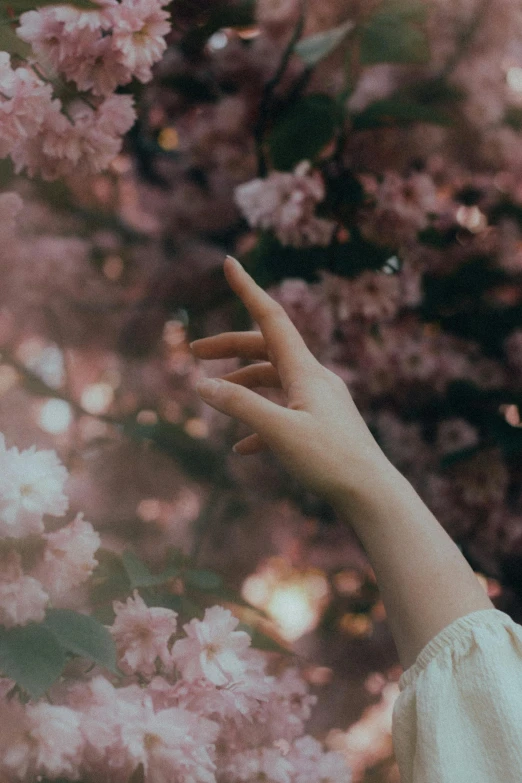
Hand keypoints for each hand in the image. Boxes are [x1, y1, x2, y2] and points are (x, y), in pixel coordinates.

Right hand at [189, 256, 388, 508]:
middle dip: (230, 347)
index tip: (229, 262)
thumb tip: (201, 384)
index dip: (248, 290)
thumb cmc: (330, 461)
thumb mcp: (279, 431)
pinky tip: (244, 448)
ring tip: (216, 400)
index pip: (271, 319)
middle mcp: (314, 379)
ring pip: (274, 380)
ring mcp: (320, 402)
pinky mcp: (322, 425)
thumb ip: (240, 405)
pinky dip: (260, 420)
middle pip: (266, 349)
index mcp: (305, 371)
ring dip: (243, 383)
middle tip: (194, 351)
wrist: (373, 495)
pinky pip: (284, 412)